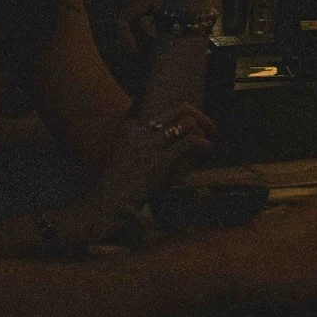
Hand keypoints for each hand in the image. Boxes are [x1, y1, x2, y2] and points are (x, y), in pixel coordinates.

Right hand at [92, 107, 213, 214]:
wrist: (106, 207)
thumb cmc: (122, 187)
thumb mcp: (131, 157)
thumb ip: (149, 144)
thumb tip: (179, 135)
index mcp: (133, 128)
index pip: (170, 109)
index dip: (189, 116)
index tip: (197, 129)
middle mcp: (141, 132)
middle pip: (182, 109)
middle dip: (201, 118)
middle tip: (210, 133)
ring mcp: (149, 146)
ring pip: (188, 123)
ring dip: (205, 134)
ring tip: (208, 148)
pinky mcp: (159, 162)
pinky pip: (191, 142)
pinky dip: (205, 146)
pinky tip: (206, 156)